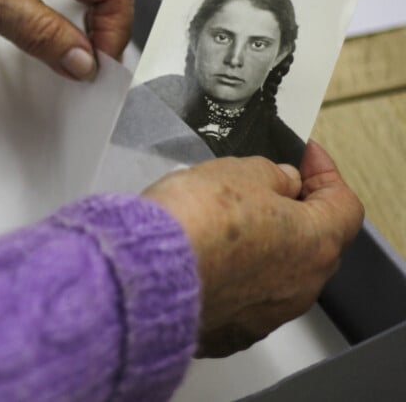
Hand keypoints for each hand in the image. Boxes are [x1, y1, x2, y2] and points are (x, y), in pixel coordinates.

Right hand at [143, 141, 363, 356]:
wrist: (146, 272)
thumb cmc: (196, 223)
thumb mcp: (241, 171)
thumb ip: (272, 174)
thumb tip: (280, 183)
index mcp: (315, 244)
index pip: (342, 204)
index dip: (324, 173)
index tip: (305, 157)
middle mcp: (299, 287)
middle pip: (311, 242)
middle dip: (291, 211)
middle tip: (264, 186)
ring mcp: (264, 315)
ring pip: (275, 273)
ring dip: (259, 246)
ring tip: (223, 220)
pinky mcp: (228, 331)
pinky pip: (240, 298)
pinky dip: (230, 276)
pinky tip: (203, 255)